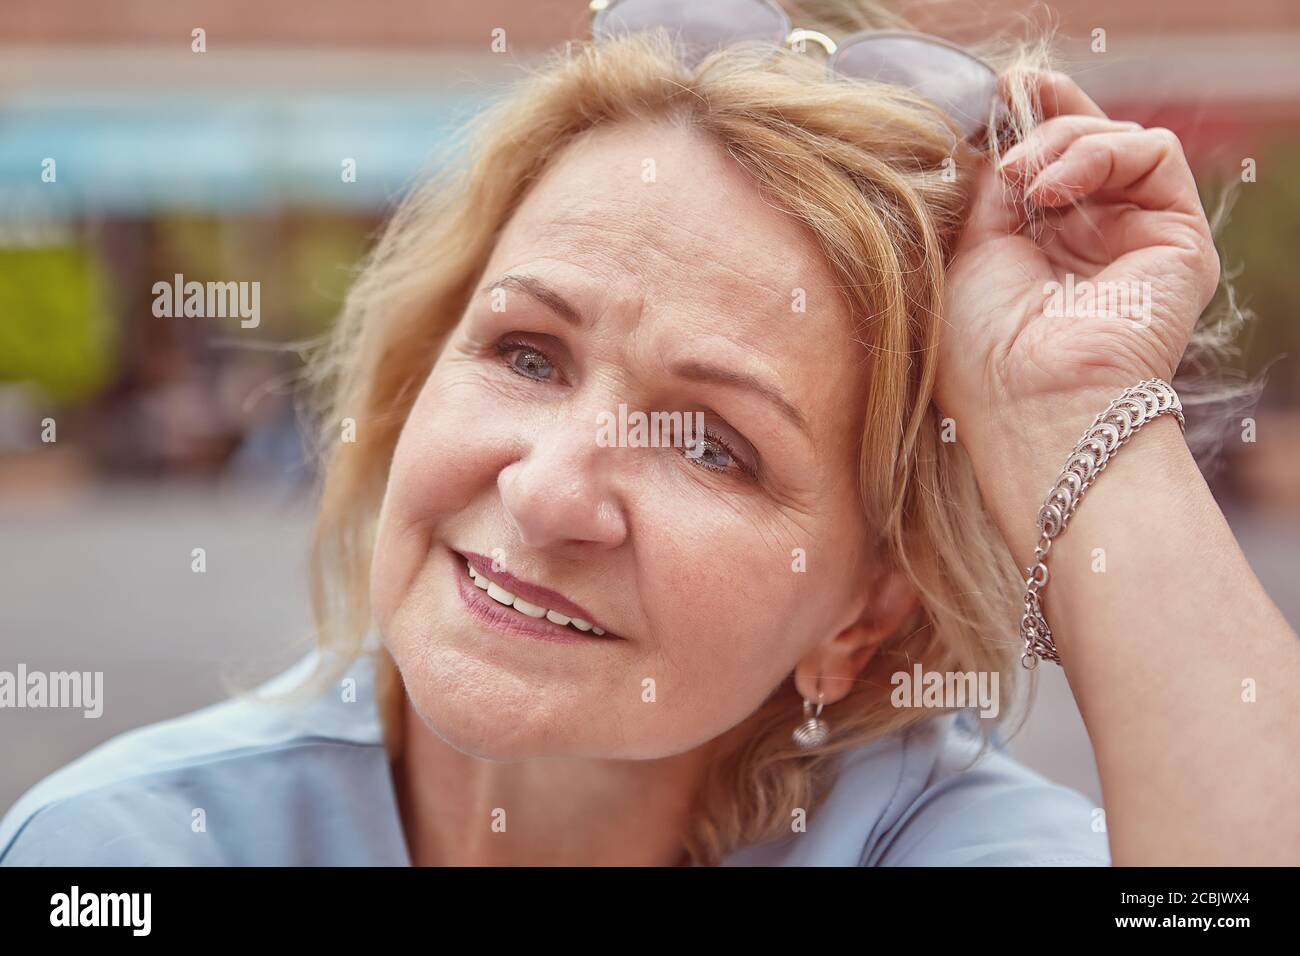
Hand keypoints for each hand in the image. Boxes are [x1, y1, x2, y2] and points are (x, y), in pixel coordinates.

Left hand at [935, 71, 1216, 549]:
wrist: (1031, 406)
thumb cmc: (981, 353)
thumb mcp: (965, 254)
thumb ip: (988, 189)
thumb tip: (998, 133)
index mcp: (1038, 252)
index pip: (1044, 166)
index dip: (1025, 123)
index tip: (994, 94)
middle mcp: (1090, 244)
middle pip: (1082, 145)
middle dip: (1045, 115)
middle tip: (1007, 102)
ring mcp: (1135, 240)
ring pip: (1117, 142)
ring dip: (1062, 140)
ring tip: (1023, 178)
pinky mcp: (1178, 239)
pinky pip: (1154, 155)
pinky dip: (1100, 152)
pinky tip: (1051, 189)